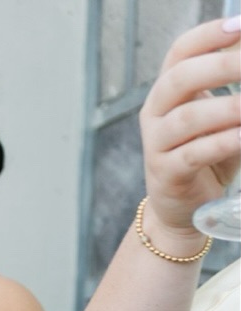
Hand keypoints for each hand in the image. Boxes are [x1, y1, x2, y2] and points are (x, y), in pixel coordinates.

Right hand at [139, 17, 240, 246]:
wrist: (183, 207)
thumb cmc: (207, 152)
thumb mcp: (220, 113)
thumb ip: (234, 86)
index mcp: (167, 91)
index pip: (180, 52)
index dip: (208, 35)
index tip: (240, 26)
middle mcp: (155, 114)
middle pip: (180, 78)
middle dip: (220, 66)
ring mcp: (157, 145)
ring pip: (187, 118)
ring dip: (227, 108)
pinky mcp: (166, 174)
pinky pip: (193, 154)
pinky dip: (222, 142)